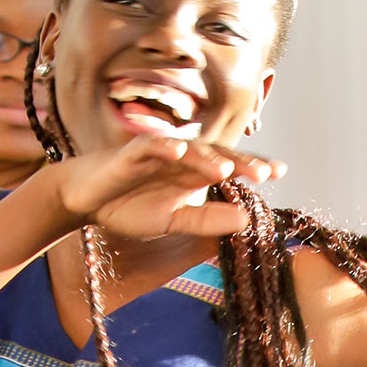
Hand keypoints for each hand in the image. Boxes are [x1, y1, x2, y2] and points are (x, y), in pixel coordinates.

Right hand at [53, 137, 285, 238]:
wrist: (86, 199)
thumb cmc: (130, 206)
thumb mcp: (174, 221)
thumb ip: (207, 220)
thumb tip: (247, 220)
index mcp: (195, 173)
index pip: (231, 166)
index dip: (253, 167)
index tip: (280, 171)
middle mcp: (182, 159)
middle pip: (217, 155)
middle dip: (241, 162)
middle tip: (265, 172)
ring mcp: (159, 153)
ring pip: (189, 149)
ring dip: (207, 158)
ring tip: (226, 170)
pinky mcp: (132, 153)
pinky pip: (151, 146)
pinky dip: (164, 147)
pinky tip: (178, 154)